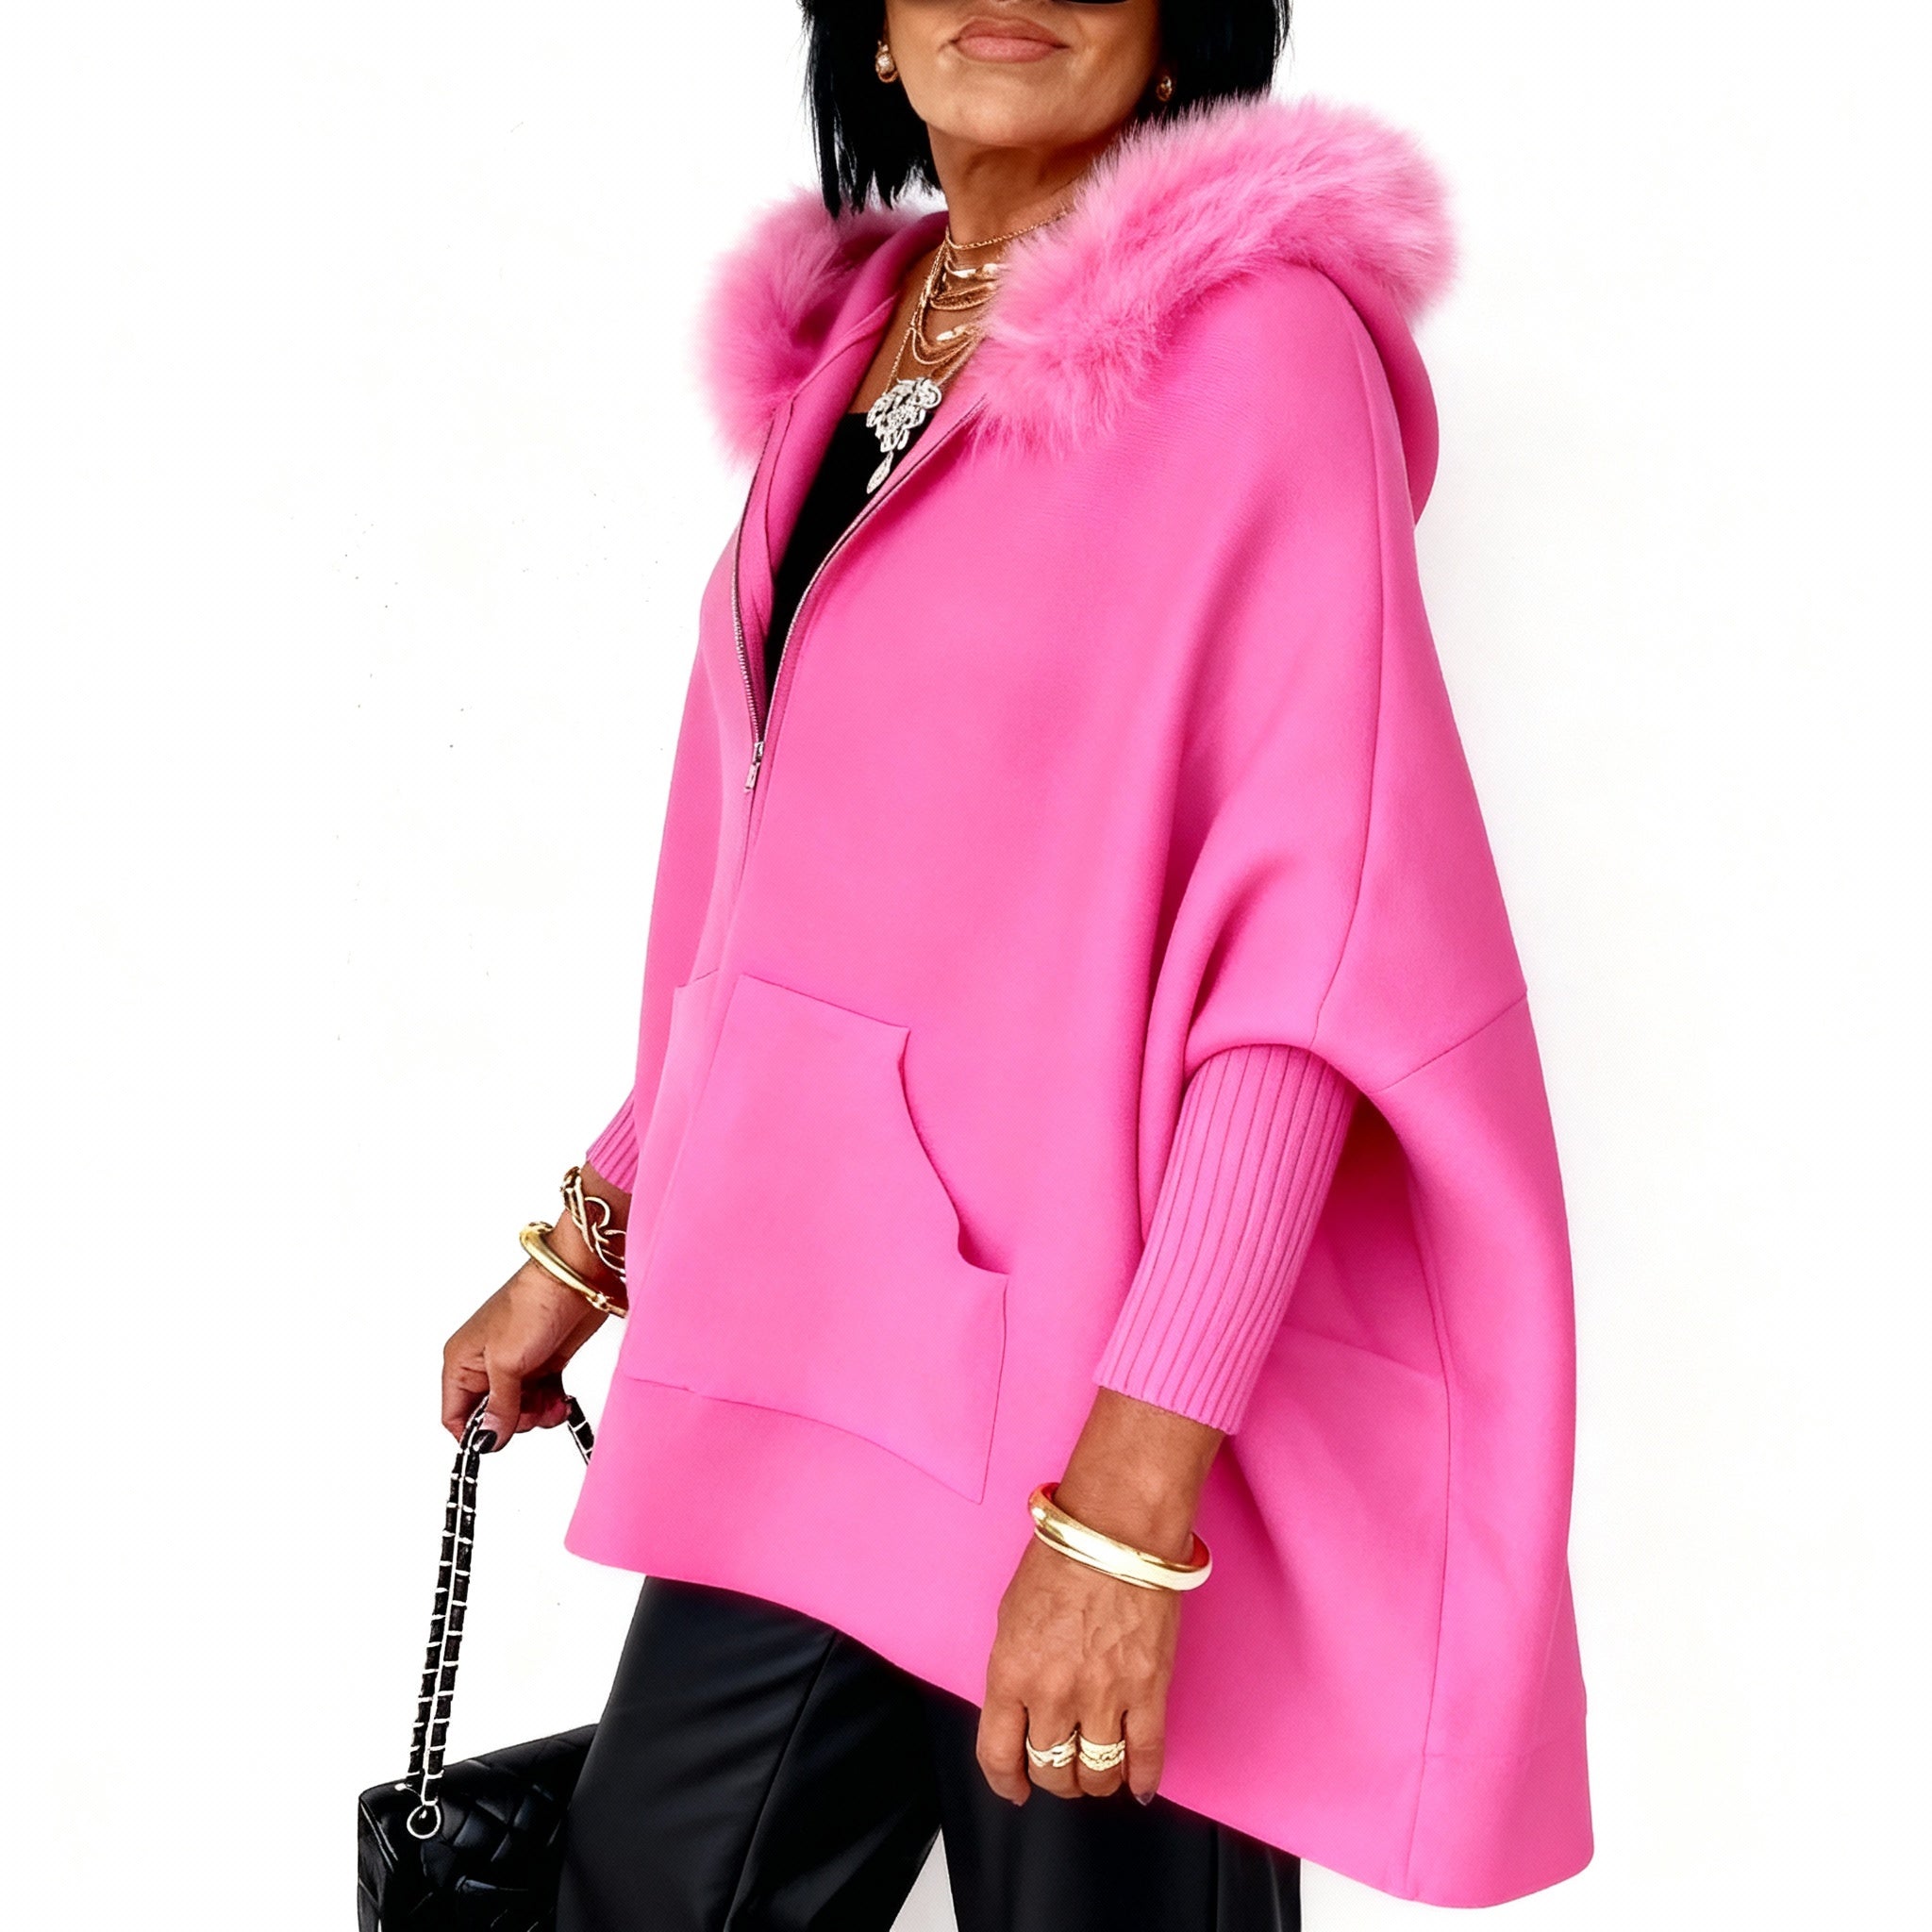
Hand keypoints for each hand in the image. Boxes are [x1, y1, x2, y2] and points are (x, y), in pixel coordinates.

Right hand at [440, 1265, 605, 1447]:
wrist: (575, 1280)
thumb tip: (488, 1440)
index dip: (475, 1433)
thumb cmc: (532, 1304)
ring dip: (538, 1414)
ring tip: (552, 1402)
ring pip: (519, 1410)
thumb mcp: (507, 1363)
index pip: (455, 1414)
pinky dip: (552, 1404)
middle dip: (515, 1421)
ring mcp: (515, 1365)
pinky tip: (562, 1400)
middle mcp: (484, 1365)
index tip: (498, 1439)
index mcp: (462, 1361)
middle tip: (532, 1410)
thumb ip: (499, 1405)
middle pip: (491, 1416)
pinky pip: (541, 1399)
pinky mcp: (542, 1364)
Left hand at [975, 1390, 1220, 1805]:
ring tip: (1097, 1772)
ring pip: (1096, 1773)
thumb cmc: (1062, 1557)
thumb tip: (1021, 1705)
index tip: (1014, 1788)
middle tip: (1062, 1771)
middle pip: (1050, 1770)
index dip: (1005, 1781)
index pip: (998, 1754)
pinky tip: (1138, 1784)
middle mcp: (1053, 1693)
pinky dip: (1142, 1779)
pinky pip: (1145, 1756)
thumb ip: (1014, 1668)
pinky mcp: (1149, 1691)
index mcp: (1011, 1672)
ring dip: (1095, 1781)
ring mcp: (1104, 1696)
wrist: (1116, 1530)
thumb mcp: (1012, 1615)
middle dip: (1054, 1779)